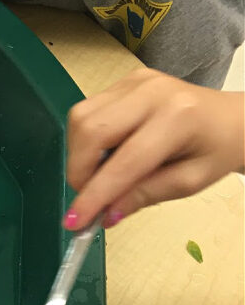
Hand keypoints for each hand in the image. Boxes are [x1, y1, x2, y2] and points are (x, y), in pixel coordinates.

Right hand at [63, 69, 244, 229]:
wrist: (230, 118)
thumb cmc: (215, 150)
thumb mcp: (189, 182)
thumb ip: (146, 196)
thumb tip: (106, 215)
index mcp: (177, 117)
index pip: (124, 162)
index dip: (94, 195)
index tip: (75, 222)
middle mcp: (151, 92)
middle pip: (91, 131)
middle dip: (79, 172)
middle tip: (89, 198)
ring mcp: (134, 82)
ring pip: (81, 119)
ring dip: (79, 156)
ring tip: (100, 176)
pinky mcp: (124, 82)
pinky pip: (87, 112)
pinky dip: (86, 141)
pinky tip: (105, 155)